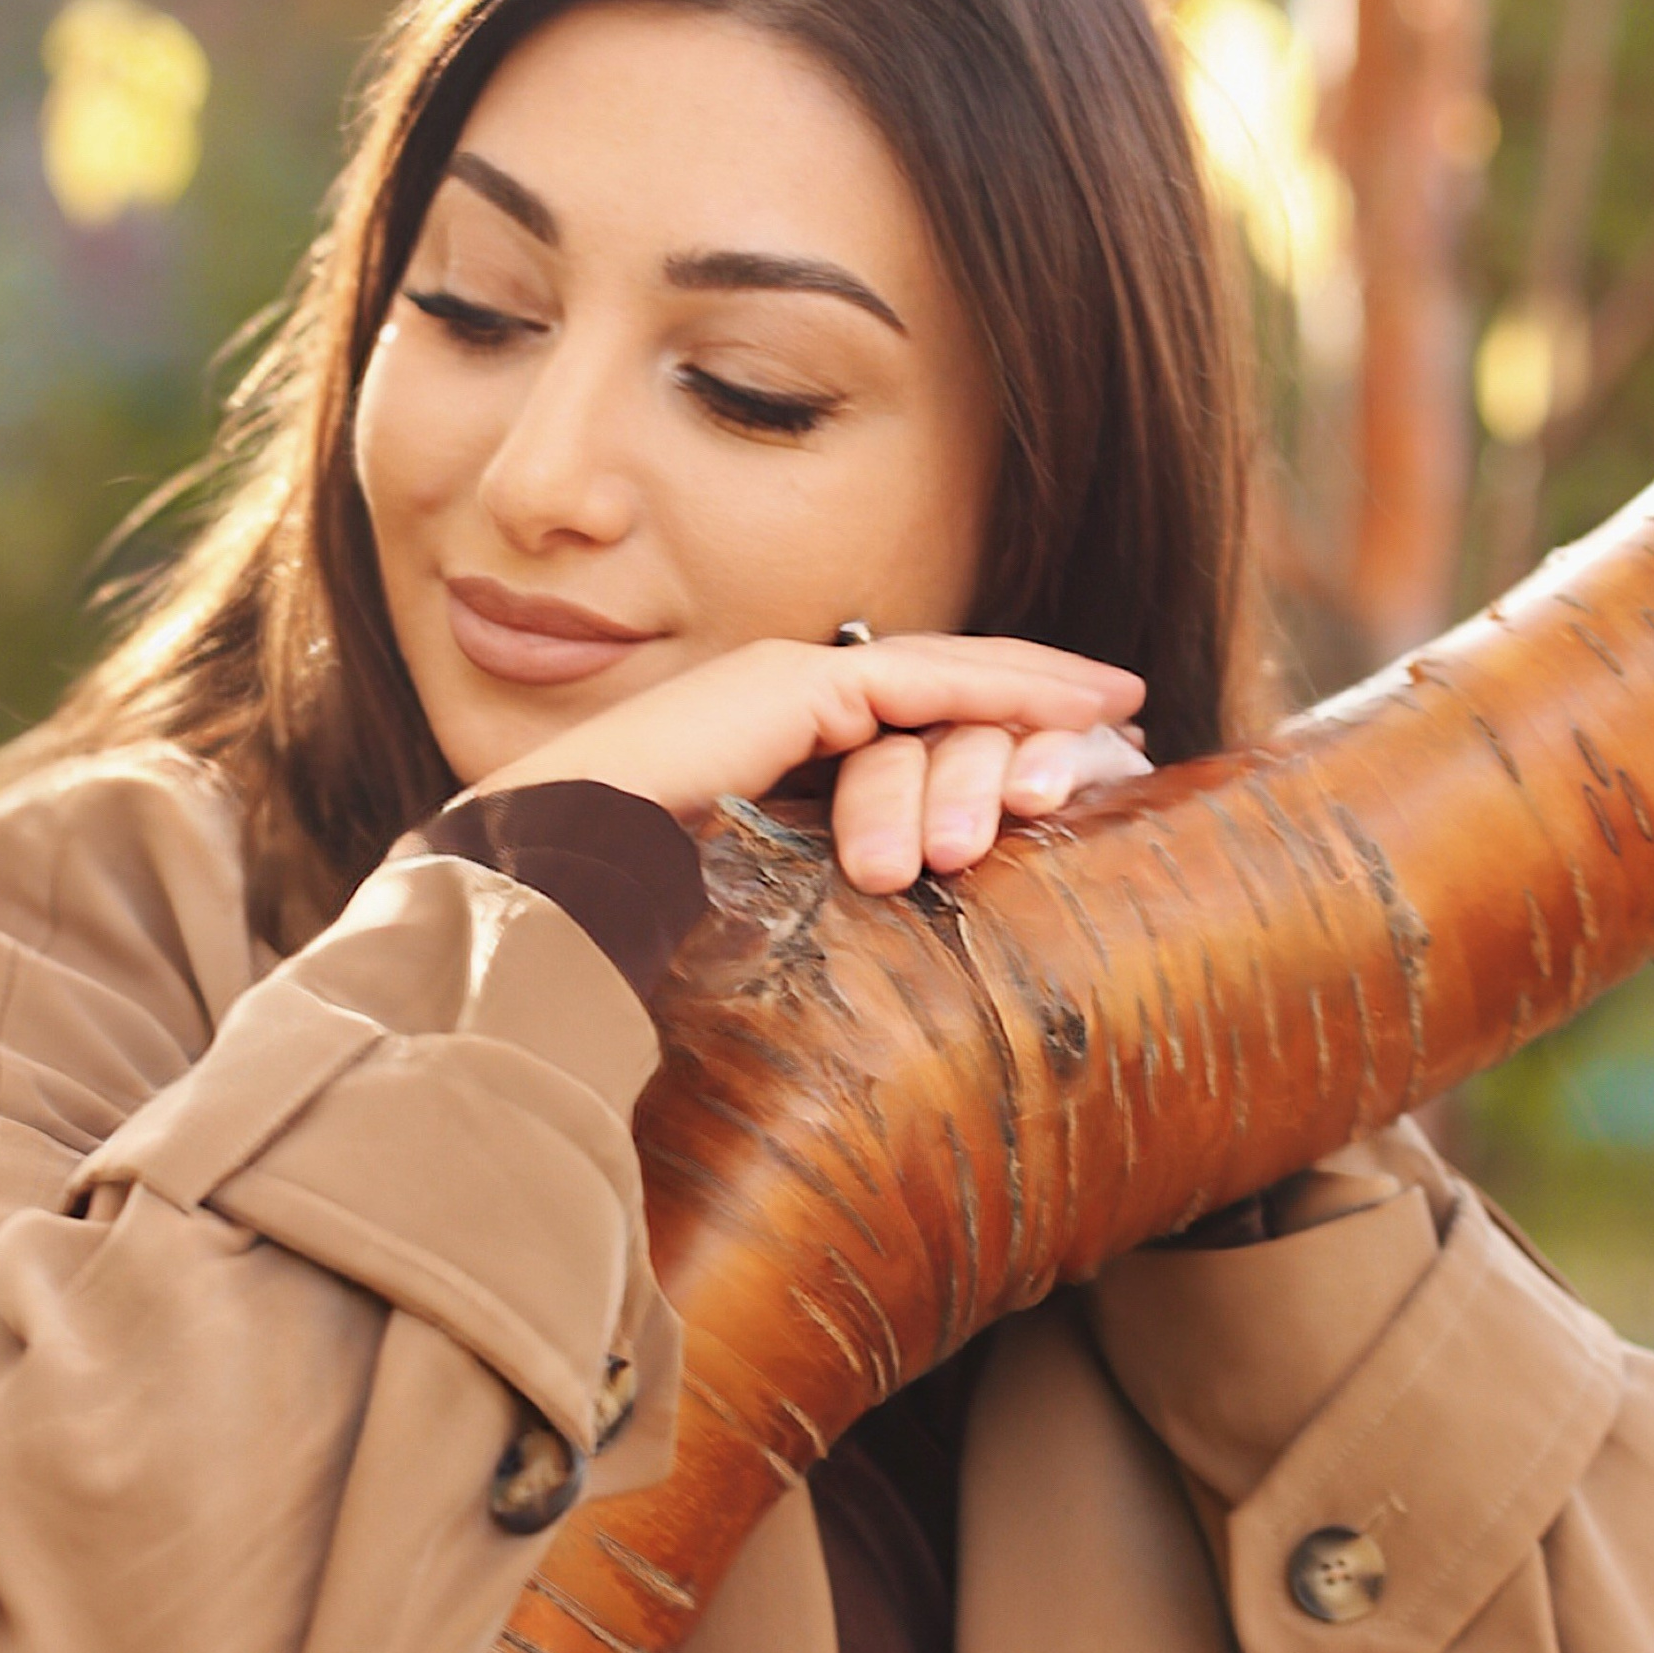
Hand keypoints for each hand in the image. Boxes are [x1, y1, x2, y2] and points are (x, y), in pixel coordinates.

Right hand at [474, 633, 1149, 894]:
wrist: (545, 889)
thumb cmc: (618, 923)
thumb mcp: (747, 914)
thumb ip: (806, 904)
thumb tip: (872, 972)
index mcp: (763, 753)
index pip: (892, 728)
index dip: (980, 735)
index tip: (1057, 768)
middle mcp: (775, 703)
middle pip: (929, 691)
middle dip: (1024, 707)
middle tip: (1108, 733)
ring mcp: (782, 684)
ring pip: (939, 680)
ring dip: (1028, 704)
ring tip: (1105, 723)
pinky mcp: (793, 687)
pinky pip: (926, 682)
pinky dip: (1009, 691)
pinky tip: (1076, 709)